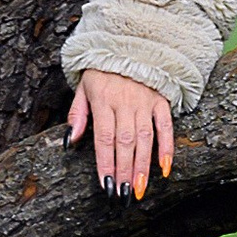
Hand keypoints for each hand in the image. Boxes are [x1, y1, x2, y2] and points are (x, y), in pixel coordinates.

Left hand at [67, 68, 174, 200]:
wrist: (128, 42)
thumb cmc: (102, 69)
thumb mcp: (83, 86)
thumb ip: (77, 114)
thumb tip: (69, 141)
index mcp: (103, 100)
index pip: (103, 138)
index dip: (105, 163)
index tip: (106, 185)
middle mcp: (125, 102)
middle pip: (124, 142)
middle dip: (123, 171)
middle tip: (122, 195)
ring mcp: (145, 101)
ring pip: (145, 139)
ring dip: (142, 166)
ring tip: (138, 189)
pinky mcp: (161, 100)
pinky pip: (166, 126)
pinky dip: (166, 148)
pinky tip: (164, 169)